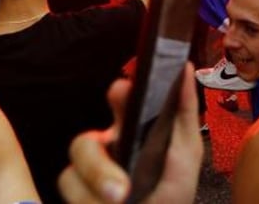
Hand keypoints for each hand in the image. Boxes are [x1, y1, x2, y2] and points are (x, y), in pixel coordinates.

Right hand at [58, 64, 201, 203]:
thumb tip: (185, 67)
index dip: (117, 96)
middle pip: (82, 144)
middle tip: (121, 190)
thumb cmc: (174, 186)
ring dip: (97, 191)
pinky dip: (90, 203)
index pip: (114, 105)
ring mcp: (87, 176)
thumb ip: (184, 110)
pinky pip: (71, 198)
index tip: (122, 92)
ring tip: (120, 201)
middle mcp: (102, 149)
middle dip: (98, 168)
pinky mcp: (79, 197)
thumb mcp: (187, 149)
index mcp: (128, 128)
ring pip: (71, 175)